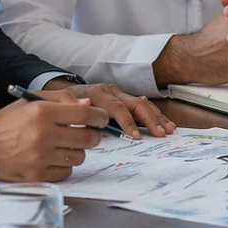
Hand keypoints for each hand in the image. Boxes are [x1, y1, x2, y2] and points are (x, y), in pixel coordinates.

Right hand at [0, 95, 109, 180]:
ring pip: (79, 157)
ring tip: (64, 145)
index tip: (101, 119)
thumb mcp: (33, 100)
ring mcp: (40, 157)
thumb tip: (89, 104)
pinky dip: (65, 166)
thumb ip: (63, 99)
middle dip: (93, 135)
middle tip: (88, 133)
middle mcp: (43, 135)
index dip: (100, 117)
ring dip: (77, 151)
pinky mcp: (36, 175)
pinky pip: (66, 172)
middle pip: (88, 138)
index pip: (87, 114)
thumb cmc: (8, 121)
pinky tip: (54, 157)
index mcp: (43, 112)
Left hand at [39, 79, 174, 138]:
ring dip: (156, 117)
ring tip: (169, 129)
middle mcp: (111, 91)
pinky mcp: (123, 99)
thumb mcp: (59, 104)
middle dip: (150, 119)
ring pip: (142, 104)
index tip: (135, 136)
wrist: (61, 93)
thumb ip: (70, 105)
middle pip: (135, 104)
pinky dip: (154, 115)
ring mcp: (119, 94)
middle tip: (160, 133)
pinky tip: (164, 123)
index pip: (116, 108)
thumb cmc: (61, 104)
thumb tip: (85, 105)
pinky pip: (141, 106)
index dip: (127, 122)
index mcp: (97, 93)